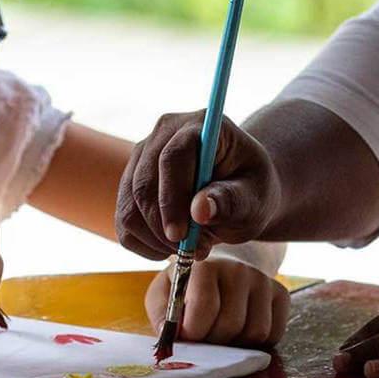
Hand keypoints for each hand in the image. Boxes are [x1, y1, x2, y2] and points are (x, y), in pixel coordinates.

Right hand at [117, 112, 282, 259]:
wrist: (239, 192)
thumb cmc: (251, 191)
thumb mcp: (255, 198)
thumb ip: (232, 201)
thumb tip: (199, 210)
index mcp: (200, 125)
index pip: (172, 157)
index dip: (171, 198)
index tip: (180, 236)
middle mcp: (163, 133)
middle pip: (143, 183)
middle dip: (162, 226)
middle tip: (192, 251)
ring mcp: (142, 156)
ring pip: (128, 205)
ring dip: (154, 239)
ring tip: (189, 250)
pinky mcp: (130, 182)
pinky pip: (123, 221)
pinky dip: (143, 244)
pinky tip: (171, 248)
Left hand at [145, 257, 290, 347]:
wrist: (222, 266)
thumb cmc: (188, 285)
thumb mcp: (164, 293)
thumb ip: (161, 313)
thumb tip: (170, 337)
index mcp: (205, 266)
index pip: (205, 307)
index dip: (193, 332)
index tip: (187, 337)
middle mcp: (239, 270)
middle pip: (231, 325)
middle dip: (214, 341)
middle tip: (204, 337)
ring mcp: (263, 281)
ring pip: (256, 333)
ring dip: (236, 345)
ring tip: (221, 334)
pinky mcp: (281, 294)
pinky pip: (273, 334)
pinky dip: (257, 344)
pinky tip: (241, 332)